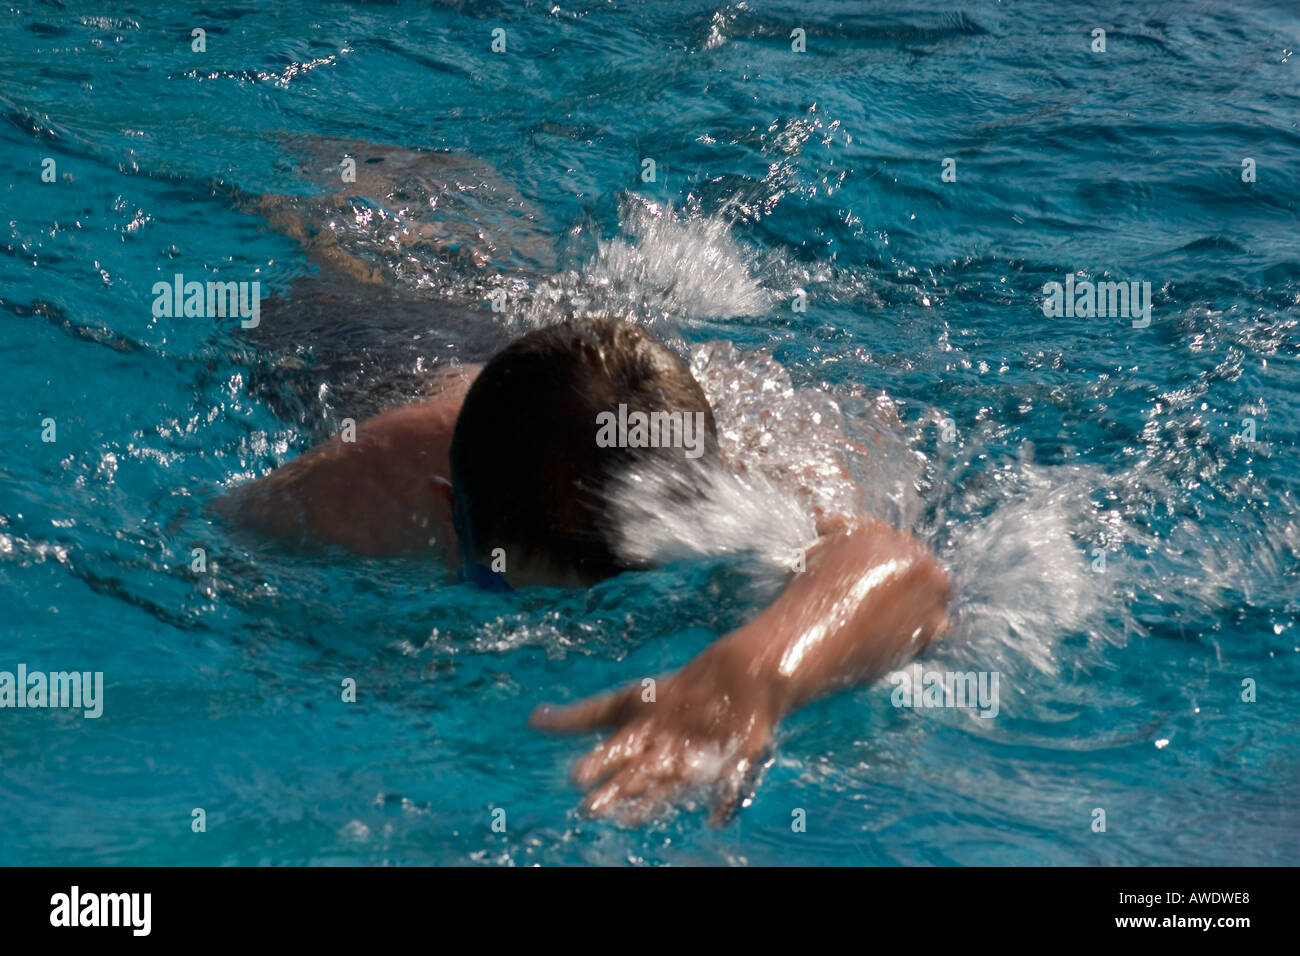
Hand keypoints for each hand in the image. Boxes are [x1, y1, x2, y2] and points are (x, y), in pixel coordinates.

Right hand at [529, 639, 782, 826]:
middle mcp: (666, 759)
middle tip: (593, 806)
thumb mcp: (627, 701)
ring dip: (654, 802)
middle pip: (639, 776)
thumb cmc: (676, 695)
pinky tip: (718, 818)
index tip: (576, 779)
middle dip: (618, 791)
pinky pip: (732, 783)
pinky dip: (727, 800)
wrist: (731, 678)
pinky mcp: (737, 761)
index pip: (616, 758)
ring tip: (631, 817)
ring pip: (675, 785)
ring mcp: (701, 762)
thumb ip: (582, 717)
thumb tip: (532, 721)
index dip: (599, 768)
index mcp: (641, 746)